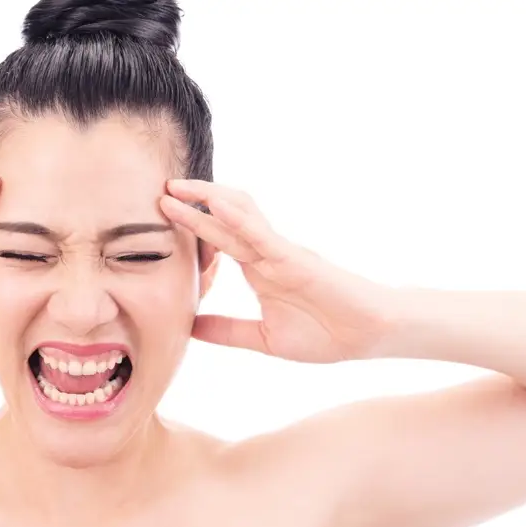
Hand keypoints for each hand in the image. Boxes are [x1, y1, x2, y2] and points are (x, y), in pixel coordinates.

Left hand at [160, 179, 396, 362]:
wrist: (367, 336)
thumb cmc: (325, 333)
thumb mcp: (263, 338)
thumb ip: (227, 331)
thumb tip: (189, 328)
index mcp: (257, 269)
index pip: (216, 240)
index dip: (189, 226)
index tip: (158, 218)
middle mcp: (265, 254)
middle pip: (222, 219)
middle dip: (190, 204)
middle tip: (158, 190)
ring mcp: (280, 253)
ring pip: (239, 216)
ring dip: (207, 200)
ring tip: (176, 188)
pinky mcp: (296, 259)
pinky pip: (262, 235)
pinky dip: (238, 219)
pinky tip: (216, 206)